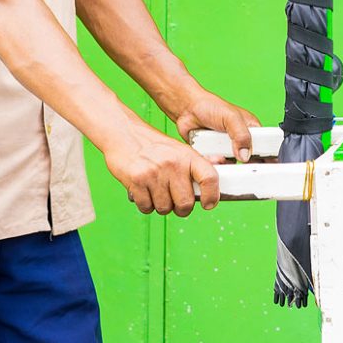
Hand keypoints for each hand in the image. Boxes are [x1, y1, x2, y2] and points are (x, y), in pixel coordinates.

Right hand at [105, 128, 220, 216]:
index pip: (209, 178)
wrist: (122, 133)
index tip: (208, 204)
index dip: (212, 196)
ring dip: (160, 206)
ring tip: (156, 192)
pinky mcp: (137, 180)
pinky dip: (145, 205)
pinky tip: (144, 192)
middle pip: (185, 203)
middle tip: (175, 202)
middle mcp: (173, 163)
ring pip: (165, 208)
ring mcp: (154, 172)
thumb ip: (196, 163)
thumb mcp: (178, 149)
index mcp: (187, 155)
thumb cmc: (152, 145)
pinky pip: (146, 207)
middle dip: (181, 209)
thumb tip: (219, 168)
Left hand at [172, 88, 263, 162]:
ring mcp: (228, 149)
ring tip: (220, 156)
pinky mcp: (215, 155)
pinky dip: (214, 163)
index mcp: (250, 129)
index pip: (265, 147)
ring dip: (226, 163)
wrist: (186, 110)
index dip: (267, 158)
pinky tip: (210, 155)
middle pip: (250, 161)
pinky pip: (218, 166)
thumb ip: (241, 135)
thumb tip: (246, 154)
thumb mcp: (231, 117)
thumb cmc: (209, 106)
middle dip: (244, 164)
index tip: (264, 167)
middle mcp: (240, 140)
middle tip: (239, 164)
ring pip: (233, 165)